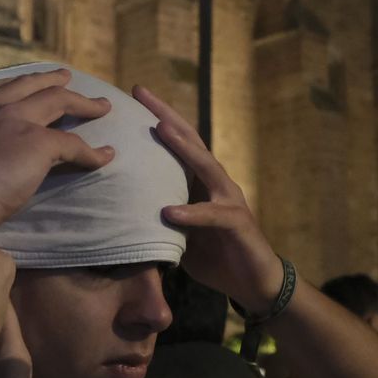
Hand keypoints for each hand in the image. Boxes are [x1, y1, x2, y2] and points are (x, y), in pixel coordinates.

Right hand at [0, 69, 115, 233]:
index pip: (0, 87)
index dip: (20, 83)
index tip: (30, 82)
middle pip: (34, 85)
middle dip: (54, 80)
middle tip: (68, 78)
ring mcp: (18, 121)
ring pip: (59, 100)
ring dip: (84, 103)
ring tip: (101, 106)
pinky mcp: (38, 143)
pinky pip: (75, 144)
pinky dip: (93, 153)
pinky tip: (106, 157)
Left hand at [133, 85, 284, 313]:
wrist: (255, 284)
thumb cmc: (216, 256)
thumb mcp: (181, 234)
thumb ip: (159, 217)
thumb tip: (122, 212)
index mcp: (201, 183)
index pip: (179, 143)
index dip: (158, 118)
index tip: (133, 95)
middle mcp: (217, 183)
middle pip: (192, 141)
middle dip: (166, 116)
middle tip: (141, 93)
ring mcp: (229, 200)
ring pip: (206, 167)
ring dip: (184, 148)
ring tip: (160, 131)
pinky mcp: (238, 224)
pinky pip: (213, 216)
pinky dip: (192, 213)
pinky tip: (170, 213)